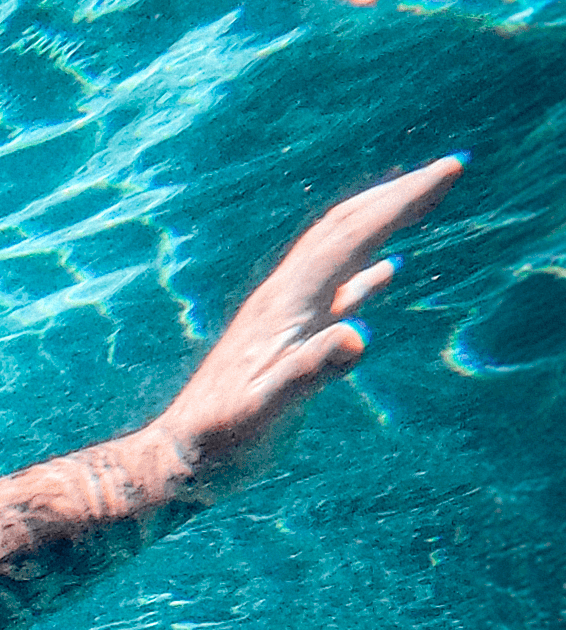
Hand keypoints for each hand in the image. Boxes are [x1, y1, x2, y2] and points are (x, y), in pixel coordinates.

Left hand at [147, 156, 464, 480]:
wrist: (182, 460)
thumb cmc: (222, 442)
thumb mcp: (268, 412)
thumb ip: (309, 373)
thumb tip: (356, 337)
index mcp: (286, 305)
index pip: (351, 238)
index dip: (401, 202)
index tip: (448, 170)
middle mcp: (284, 300)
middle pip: (343, 230)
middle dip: (396, 196)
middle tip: (448, 168)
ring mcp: (285, 318)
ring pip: (339, 253)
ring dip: (381, 221)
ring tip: (421, 199)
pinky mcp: (288, 341)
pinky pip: (334, 294)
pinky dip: (366, 272)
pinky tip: (387, 271)